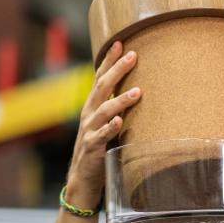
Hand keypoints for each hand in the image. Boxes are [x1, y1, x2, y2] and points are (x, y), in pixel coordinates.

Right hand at [66, 41, 140, 208]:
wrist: (83, 180)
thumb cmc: (100, 150)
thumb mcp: (108, 126)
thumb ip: (118, 111)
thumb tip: (140, 93)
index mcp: (93, 107)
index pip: (101, 79)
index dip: (109, 61)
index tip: (121, 42)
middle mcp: (89, 115)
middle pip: (102, 88)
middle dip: (117, 70)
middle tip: (133, 55)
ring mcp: (90, 131)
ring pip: (104, 111)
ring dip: (120, 100)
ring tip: (138, 92)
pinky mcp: (92, 149)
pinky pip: (101, 137)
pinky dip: (110, 128)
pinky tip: (120, 122)